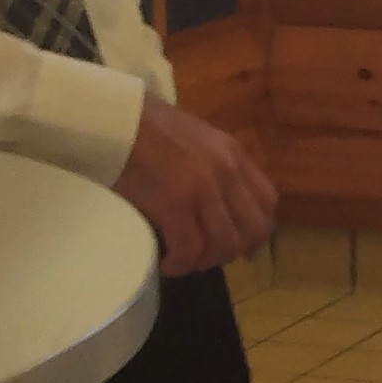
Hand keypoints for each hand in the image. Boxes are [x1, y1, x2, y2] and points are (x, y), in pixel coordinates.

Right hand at [113, 95, 279, 276]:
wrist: (113, 117)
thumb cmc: (144, 124)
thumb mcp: (194, 136)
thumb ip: (211, 161)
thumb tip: (214, 197)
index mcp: (232, 152)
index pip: (267, 200)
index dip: (259, 231)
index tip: (245, 248)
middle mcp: (226, 170)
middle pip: (252, 228)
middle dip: (233, 252)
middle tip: (209, 259)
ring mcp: (202, 187)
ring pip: (223, 243)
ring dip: (205, 261)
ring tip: (184, 262)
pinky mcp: (174, 202)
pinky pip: (189, 248)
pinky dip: (180, 264)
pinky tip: (168, 265)